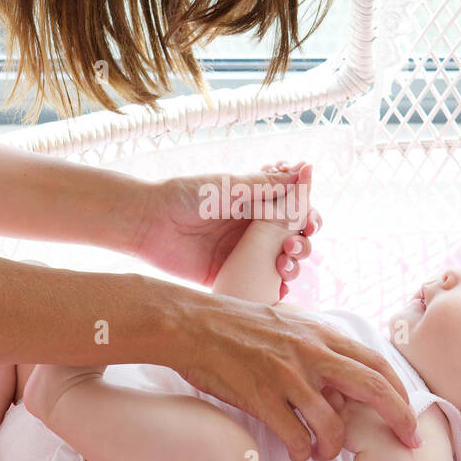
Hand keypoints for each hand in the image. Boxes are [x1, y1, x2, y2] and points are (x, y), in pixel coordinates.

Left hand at [132, 162, 321, 295]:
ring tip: (284, 265)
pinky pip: (260, 287)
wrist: (149, 222)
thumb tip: (305, 170)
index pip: (295, 212)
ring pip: (282, 265)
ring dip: (293, 266)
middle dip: (303, 245)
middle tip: (293, 246)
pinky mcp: (231, 276)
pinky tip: (279, 290)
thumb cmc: (187, 196)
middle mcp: (254, 230)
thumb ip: (267, 184)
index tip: (311, 223)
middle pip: (294, 240)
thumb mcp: (230, 186)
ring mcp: (244, 255)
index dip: (309, 218)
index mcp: (257, 205)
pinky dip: (275, 290)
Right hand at [163, 290, 419, 460]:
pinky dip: (301, 451)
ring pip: (332, 424)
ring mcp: (287, 376)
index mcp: (322, 334)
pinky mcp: (261, 397)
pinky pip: (295, 437)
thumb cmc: (240, 325)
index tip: (411, 416)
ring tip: (322, 451)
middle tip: (407, 441)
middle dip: (398, 419)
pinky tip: (295, 450)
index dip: (401, 392)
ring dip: (334, 447)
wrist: (194, 324)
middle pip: (373, 389)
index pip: (378, 364)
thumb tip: (344, 372)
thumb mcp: (291, 322)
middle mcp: (312, 353)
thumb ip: (320, 344)